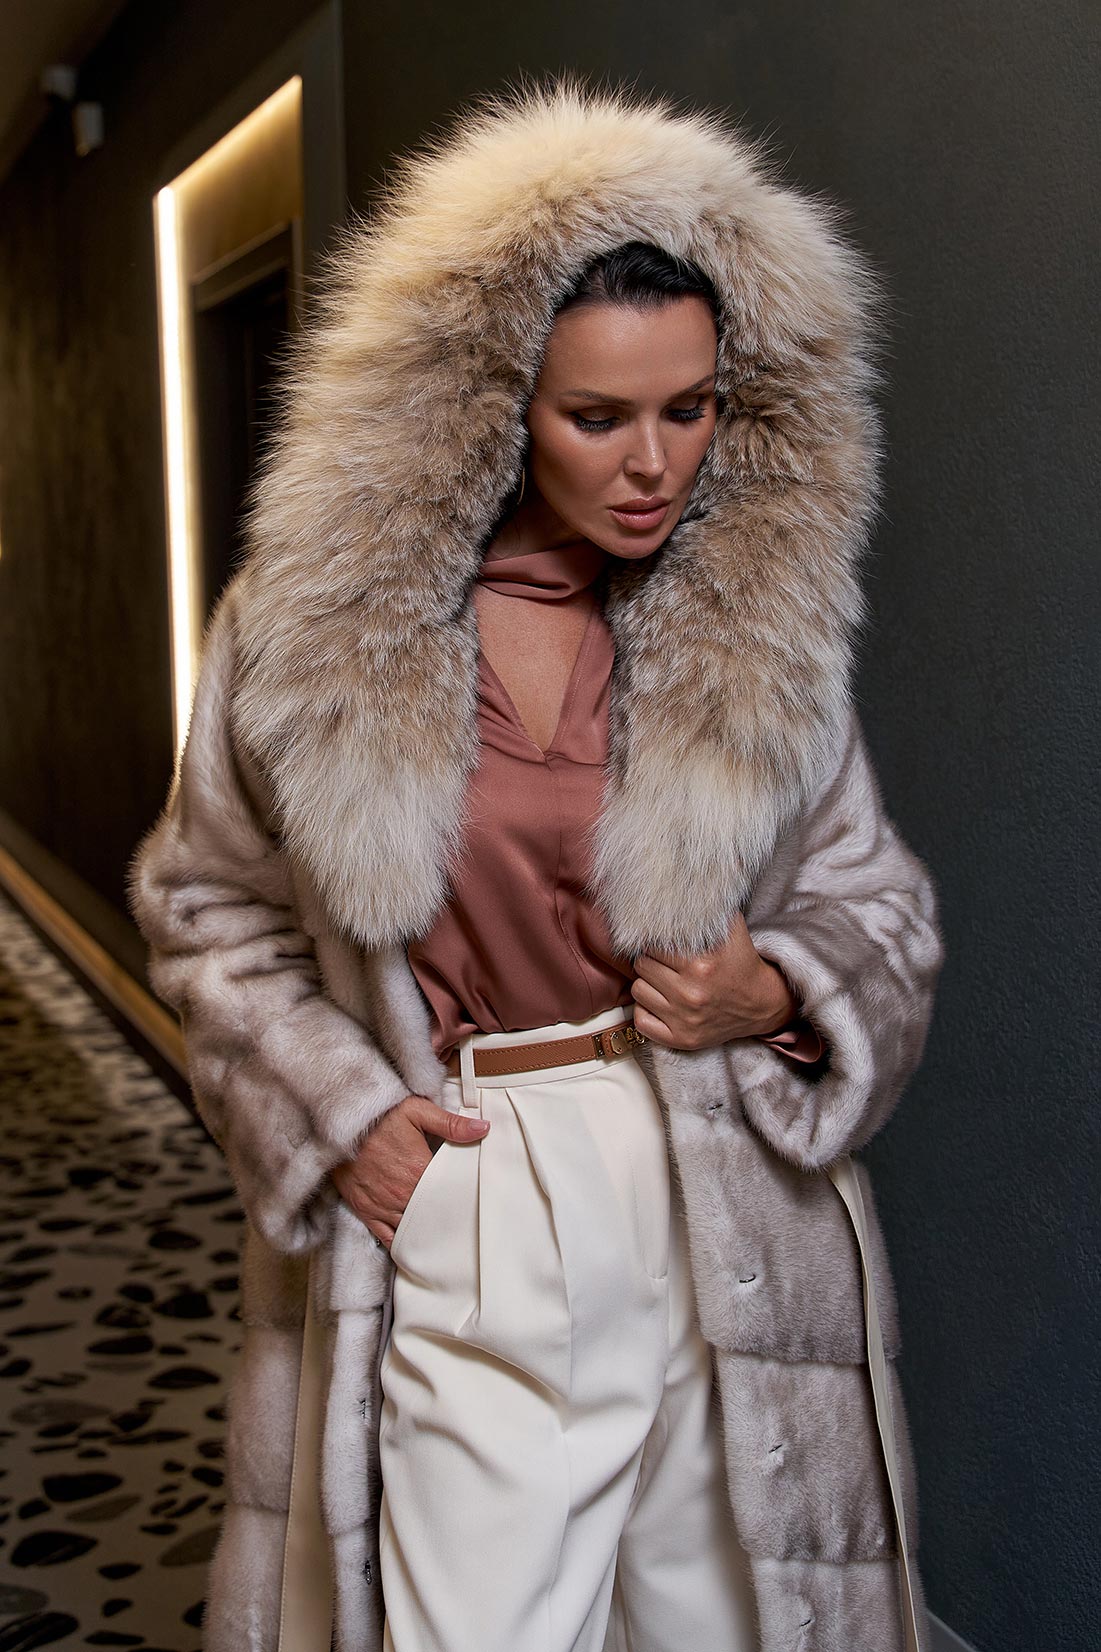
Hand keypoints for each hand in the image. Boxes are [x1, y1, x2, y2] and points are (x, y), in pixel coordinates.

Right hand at [329, 1094, 489, 1249]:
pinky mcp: (365, 1210)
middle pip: (433, 1214)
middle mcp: (402, 1194)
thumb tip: (483, 1129)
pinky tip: (414, 1245)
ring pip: (413, 1229)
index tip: (472, 1199)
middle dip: (447, 1216)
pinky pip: (387, 1237)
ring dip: (426, 1231)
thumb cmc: (380, 1116)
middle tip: (463, 1222)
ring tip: (443, 1234)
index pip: (449, 1192)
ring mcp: (383, 1205)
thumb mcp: (416, 1111)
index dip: (461, 1196)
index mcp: (419, 1171)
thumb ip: (451, 1124)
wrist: (340, 1124)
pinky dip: (401, 1243)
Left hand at [631, 912, 797, 1051]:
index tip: (665, 944)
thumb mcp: (731, 929)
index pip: (652, 945)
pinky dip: (647, 1011)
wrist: (761, 1004)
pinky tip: (662, 1003)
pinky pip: (640, 1021)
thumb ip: (707, 908)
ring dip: (648, 985)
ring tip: (666, 982)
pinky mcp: (681, 1040)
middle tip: (667, 963)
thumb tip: (682, 884)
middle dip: (652, 962)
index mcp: (702, 964)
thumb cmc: (741, 963)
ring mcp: (685, 1020)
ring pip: (637, 991)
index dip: (657, 942)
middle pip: (642, 966)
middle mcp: (692, 994)